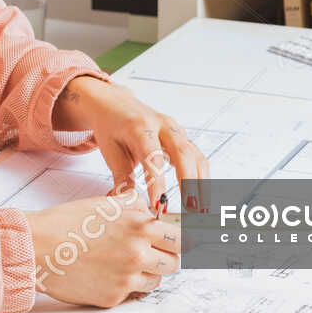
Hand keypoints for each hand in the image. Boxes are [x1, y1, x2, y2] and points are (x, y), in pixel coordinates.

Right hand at [25, 191, 179, 307]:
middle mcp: (138, 253)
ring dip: (147, 272)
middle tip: (151, 252)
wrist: (38, 247)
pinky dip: (125, 284)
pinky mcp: (115, 296)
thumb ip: (135, 206)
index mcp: (139, 226)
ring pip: (156, 280)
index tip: (178, 241)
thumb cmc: (66, 223)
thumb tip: (153, 211)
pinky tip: (107, 272)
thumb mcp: (105, 203)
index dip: (179, 239)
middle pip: (174, 263)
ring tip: (124, 261)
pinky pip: (133, 292)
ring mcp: (127, 278)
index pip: (181, 238)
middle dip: (165, 257)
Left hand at [56, 75, 208, 212]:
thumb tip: (127, 204)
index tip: (158, 204)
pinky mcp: (181, 136)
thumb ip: (121, 177)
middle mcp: (161, 125)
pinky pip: (196, 156)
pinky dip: (201, 176)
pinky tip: (201, 196)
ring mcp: (175, 129)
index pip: (152, 157)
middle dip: (189, 182)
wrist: (114, 103)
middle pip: (182, 152)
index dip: (157, 182)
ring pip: (194, 155)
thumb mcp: (110, 149)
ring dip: (201, 183)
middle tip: (191, 209)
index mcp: (139, 127)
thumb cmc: (111, 126)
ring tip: (200, 209)